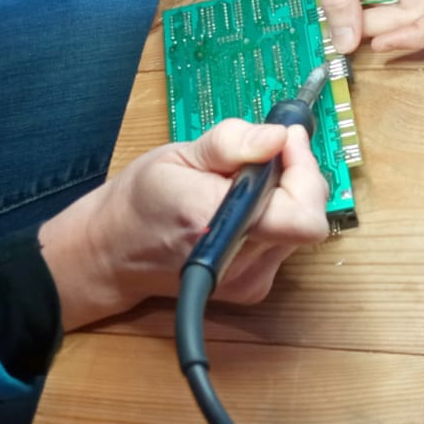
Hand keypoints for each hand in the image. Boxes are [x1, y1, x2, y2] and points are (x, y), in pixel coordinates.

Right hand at [38, 118, 330, 329]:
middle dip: (296, 176)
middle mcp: (238, 260)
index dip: (304, 172)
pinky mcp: (253, 287)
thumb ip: (232, 143)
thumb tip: (279, 137)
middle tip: (265, 154)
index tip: (285, 141)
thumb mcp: (177, 154)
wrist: (115, 252)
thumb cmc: (140, 200)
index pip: (301, 215)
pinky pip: (286, 241)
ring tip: (241, 183)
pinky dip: (275, 217)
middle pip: (307, 217)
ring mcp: (248, 280)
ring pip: (300, 227)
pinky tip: (241, 209)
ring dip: (284, 196)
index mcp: (215, 222)